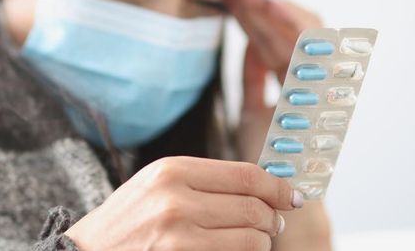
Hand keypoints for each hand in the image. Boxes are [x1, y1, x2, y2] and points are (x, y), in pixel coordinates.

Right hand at [64, 156, 302, 250]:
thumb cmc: (122, 226)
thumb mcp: (155, 189)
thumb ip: (203, 184)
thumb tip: (261, 187)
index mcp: (172, 171)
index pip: (246, 175)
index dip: (278, 187)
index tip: (292, 196)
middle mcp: (176, 199)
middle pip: (254, 208)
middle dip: (271, 220)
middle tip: (271, 226)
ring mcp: (178, 235)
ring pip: (252, 239)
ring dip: (259, 244)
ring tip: (249, 243)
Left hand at [224, 0, 334, 250]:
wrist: (278, 196)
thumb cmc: (267, 159)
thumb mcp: (253, 110)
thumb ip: (253, 77)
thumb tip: (247, 44)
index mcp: (304, 86)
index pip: (288, 40)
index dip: (263, 17)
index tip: (234, 1)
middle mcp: (319, 82)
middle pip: (295, 31)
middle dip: (263, 8)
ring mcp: (326, 83)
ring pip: (305, 30)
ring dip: (271, 8)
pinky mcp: (326, 85)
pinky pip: (311, 45)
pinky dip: (286, 20)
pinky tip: (259, 6)